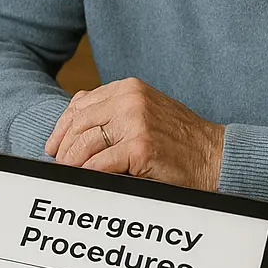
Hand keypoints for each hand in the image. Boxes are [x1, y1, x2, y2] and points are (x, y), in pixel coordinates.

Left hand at [45, 78, 224, 190]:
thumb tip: (73, 119)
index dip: (61, 127)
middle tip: (58, 164)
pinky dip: (88, 173)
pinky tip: (86, 179)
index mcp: (128, 88)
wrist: (215, 155)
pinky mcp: (140, 147)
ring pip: (85, 143)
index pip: (79, 106)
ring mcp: (135, 122)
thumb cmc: (179, 138)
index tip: (53, 145)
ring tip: (69, 174)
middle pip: (78, 124)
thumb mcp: (145, 111)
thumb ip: (113, 109)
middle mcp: (130, 100)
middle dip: (63, 147)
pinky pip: (100, 162)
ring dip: (72, 162)